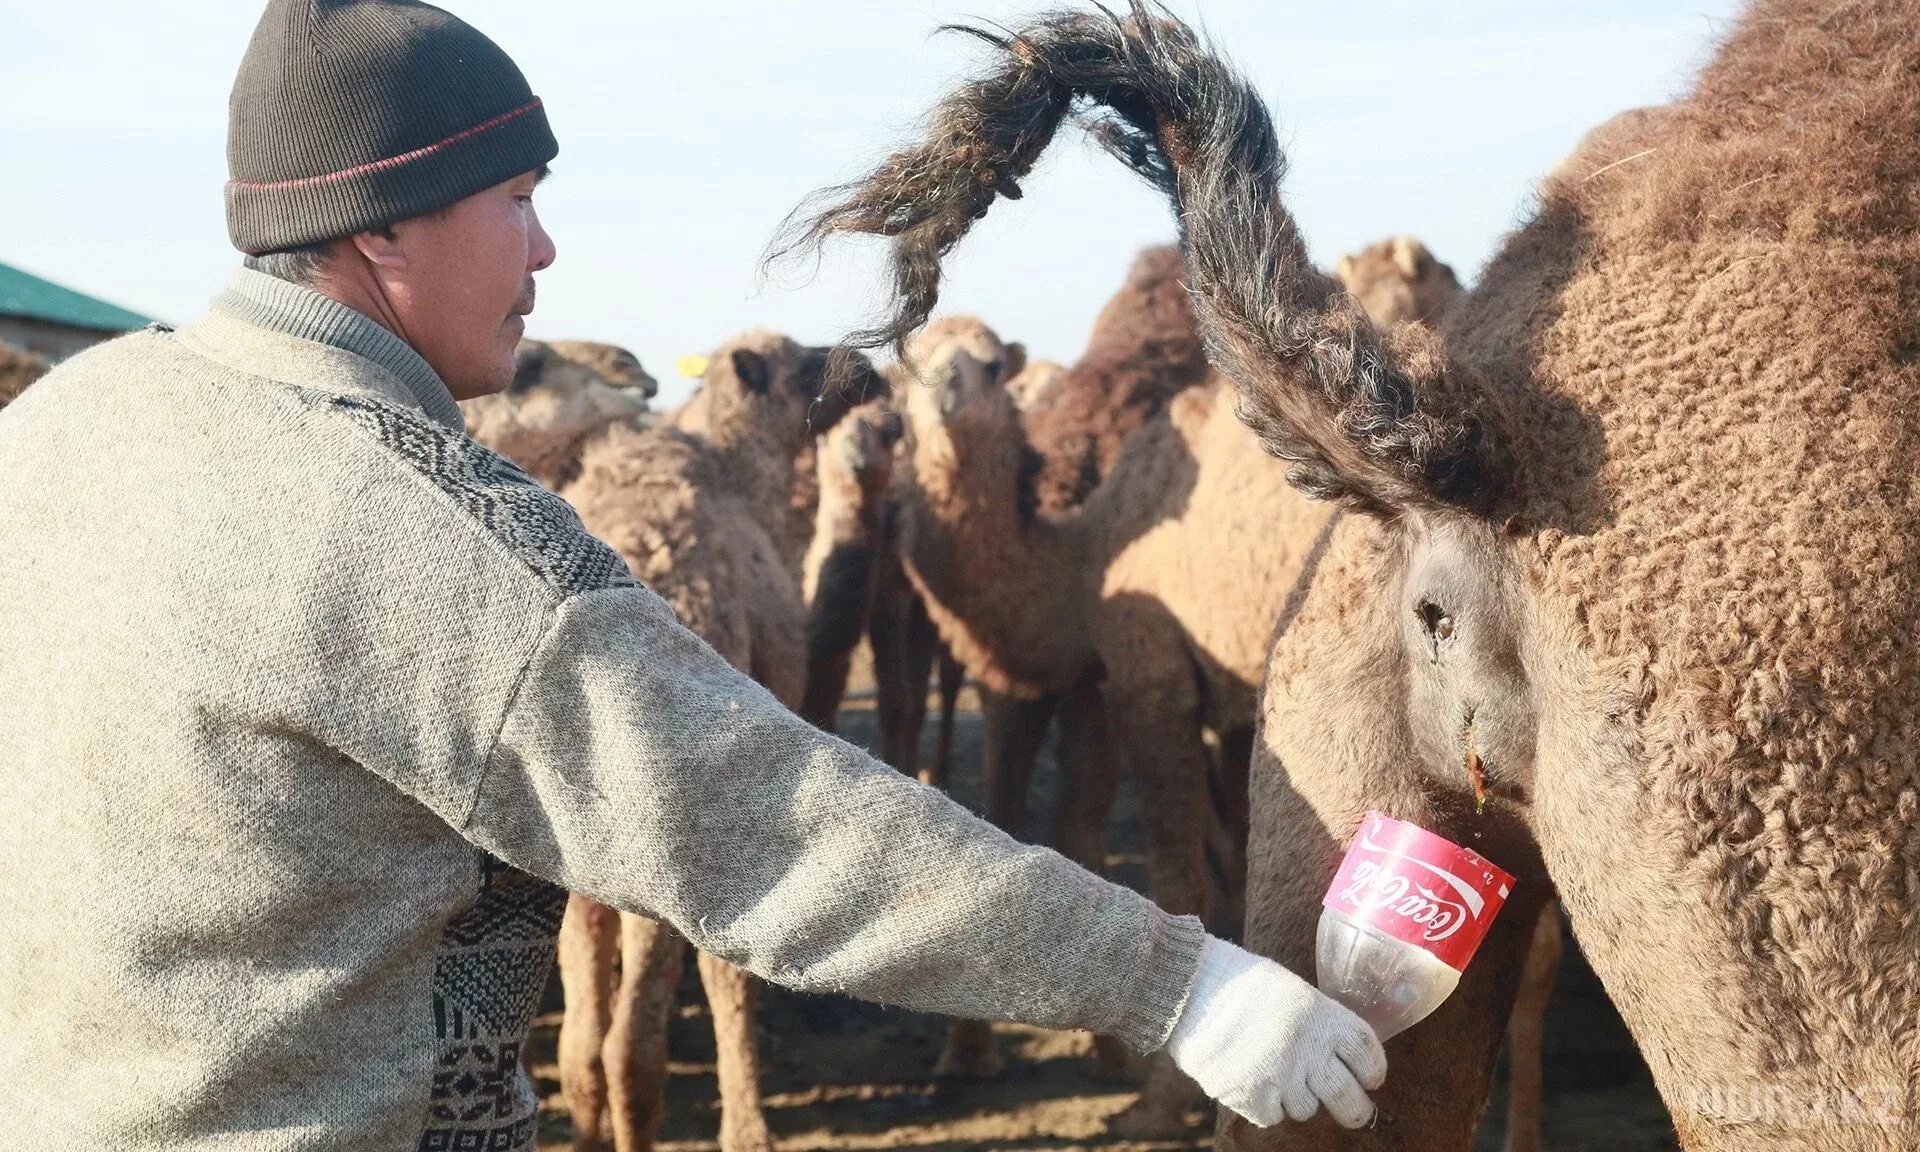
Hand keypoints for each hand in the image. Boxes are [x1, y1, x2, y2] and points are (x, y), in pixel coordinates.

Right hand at [1165, 936, 1386, 1127]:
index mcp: (1324, 1018)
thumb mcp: (1292, 991)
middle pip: (1350, 1098)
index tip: (1369, 1078)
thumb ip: (1319, 1022)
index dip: (1373, 1070)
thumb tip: (1338, 1053)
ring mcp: (1281, 1079)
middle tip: (1351, 1108)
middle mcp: (1309, 1051)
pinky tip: (1251, 1080)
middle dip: (1354, 1108)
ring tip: (1273, 1073)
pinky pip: (1273, 1116)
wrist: (1188, 988)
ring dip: (1296, 1097)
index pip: (1367, 1055)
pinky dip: (1265, 1104)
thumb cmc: (1238, 983)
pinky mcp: (1252, 1099)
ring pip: (1307, 1109)